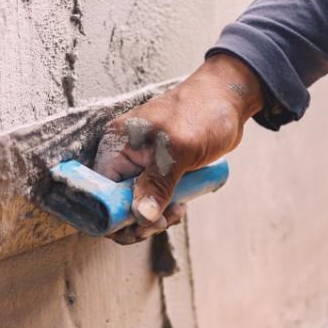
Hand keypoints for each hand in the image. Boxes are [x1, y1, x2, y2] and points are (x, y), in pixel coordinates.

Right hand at [94, 54, 263, 243]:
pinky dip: (164, 208)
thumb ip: (157, 184)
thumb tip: (141, 217)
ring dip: (154, 217)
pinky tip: (180, 207)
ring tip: (177, 212)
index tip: (137, 227)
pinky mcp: (158, 171)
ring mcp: (140, 164)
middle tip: (163, 222)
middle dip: (137, 219)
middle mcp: (123, 156)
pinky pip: (153, 199)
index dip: (113, 215)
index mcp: (115, 145)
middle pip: (115, 203)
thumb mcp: (178, 151)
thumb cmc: (202, 113)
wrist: (228, 99)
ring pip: (136, 205)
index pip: (99, 191)